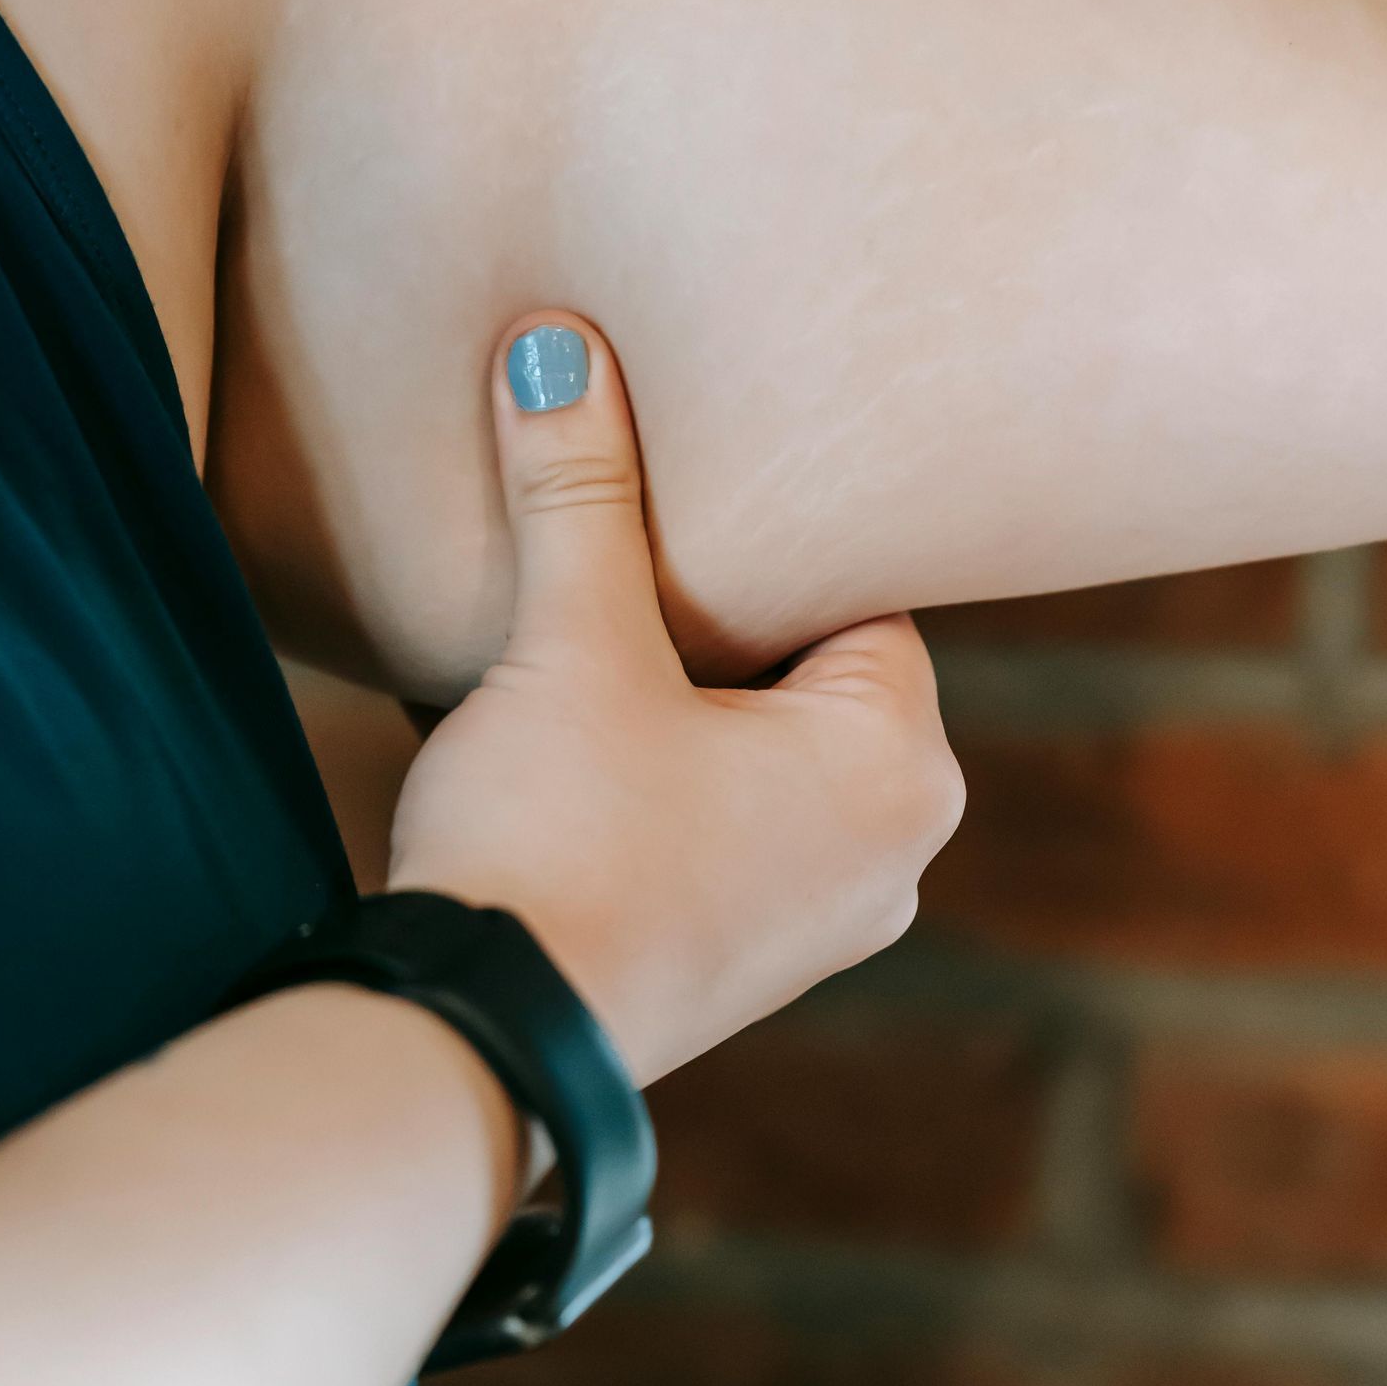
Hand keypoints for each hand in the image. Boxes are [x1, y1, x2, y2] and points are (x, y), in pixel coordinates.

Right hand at [387, 311, 964, 1085]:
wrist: (482, 1039)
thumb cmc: (560, 838)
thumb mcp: (572, 647)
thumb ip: (578, 495)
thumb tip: (557, 346)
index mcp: (904, 766)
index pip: (855, 593)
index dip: (754, 542)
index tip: (674, 507)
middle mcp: (894, 855)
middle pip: (806, 675)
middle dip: (707, 627)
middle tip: (615, 577)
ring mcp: (820, 927)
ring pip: (754, 755)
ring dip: (672, 708)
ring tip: (581, 670)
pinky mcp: (740, 967)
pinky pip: (717, 830)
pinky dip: (655, 786)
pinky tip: (571, 765)